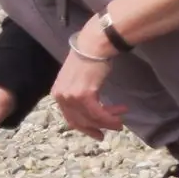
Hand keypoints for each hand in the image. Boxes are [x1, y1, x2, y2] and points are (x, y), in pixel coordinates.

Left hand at [51, 25, 127, 139]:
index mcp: (57, 93)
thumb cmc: (89, 58)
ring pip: (91, 118)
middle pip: (80, 121)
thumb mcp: (78, 79)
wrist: (93, 44)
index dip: (86, 127)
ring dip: (108, 121)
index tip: (98, 133)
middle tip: (114, 128)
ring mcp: (71, 97)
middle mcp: (61, 97)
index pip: (70, 118)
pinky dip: (109, 117)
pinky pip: (98, 113)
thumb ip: (79, 94)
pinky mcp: (84, 95)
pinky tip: (120, 115)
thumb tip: (91, 107)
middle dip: (98, 127)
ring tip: (121, 121)